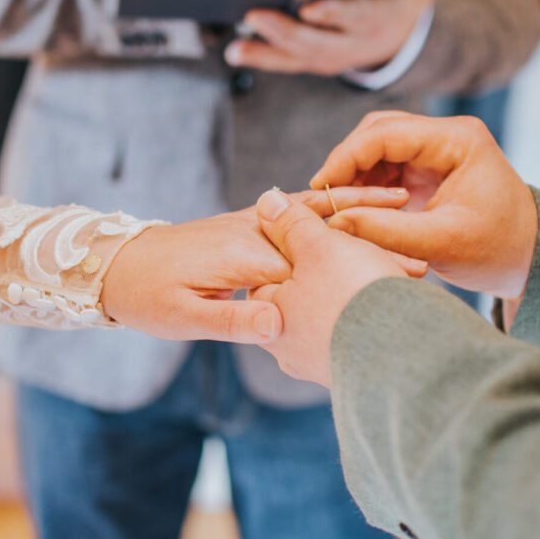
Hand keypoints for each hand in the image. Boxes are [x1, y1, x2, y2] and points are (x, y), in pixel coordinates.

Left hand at [100, 187, 415, 342]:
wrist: (116, 265)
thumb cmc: (148, 296)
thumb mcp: (184, 318)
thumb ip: (232, 322)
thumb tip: (275, 326)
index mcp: (247, 255)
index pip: (317, 259)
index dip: (363, 264)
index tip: (409, 270)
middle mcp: (254, 233)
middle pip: (326, 228)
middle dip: (373, 229)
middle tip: (423, 243)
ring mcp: (253, 228)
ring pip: (316, 217)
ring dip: (358, 214)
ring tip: (403, 212)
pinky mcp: (250, 232)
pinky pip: (298, 218)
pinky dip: (332, 213)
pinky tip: (358, 220)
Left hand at [224, 0, 437, 77]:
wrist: (402, 10)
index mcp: (387, 11)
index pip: (362, 13)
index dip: (336, 12)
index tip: (309, 8)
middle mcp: (365, 42)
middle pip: (324, 44)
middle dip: (288, 32)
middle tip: (254, 15)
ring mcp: (343, 56)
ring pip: (304, 58)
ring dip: (268, 52)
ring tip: (236, 48)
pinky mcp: (323, 61)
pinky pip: (293, 62)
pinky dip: (264, 56)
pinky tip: (236, 51)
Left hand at [250, 189, 407, 385]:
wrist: (408, 355)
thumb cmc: (355, 295)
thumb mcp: (320, 246)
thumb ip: (292, 223)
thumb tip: (267, 202)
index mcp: (270, 313)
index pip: (275, 266)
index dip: (302, 241)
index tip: (329, 231)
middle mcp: (289, 347)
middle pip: (308, 289)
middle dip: (336, 264)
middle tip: (365, 248)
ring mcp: (321, 364)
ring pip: (337, 309)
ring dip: (360, 287)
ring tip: (390, 269)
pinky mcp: (353, 374)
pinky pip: (358, 332)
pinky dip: (374, 312)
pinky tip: (395, 299)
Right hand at [310, 110, 536, 297]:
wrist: (529, 258)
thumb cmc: (496, 250)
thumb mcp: (441, 244)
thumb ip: (387, 232)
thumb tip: (334, 221)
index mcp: (457, 139)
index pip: (385, 133)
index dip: (346, 157)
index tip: (321, 187)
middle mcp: (446, 135)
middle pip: (377, 132)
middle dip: (346, 164)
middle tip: (324, 198)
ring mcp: (436, 150)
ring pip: (377, 149)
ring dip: (354, 176)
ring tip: (338, 209)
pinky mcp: (428, 169)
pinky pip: (385, 167)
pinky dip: (366, 187)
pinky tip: (355, 212)